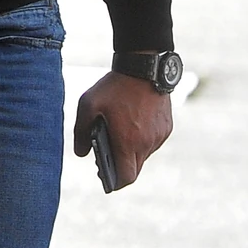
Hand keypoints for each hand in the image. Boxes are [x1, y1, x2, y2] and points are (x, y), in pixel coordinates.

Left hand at [73, 71, 172, 188]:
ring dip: (132, 151)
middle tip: (108, 157)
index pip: (126, 177)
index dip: (114, 181)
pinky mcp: (166, 127)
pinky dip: (143, 139)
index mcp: (128, 142)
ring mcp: (159, 136)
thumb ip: (80, 131)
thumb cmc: (114, 86)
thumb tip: (81, 153)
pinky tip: (132, 124)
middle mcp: (147, 143)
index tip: (105, 177)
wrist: (144, 66)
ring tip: (119, 136)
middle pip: (135, 168)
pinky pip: (153, 141)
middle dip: (121, 166)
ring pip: (144, 155)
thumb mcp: (88, 104)